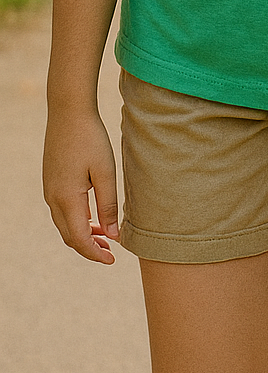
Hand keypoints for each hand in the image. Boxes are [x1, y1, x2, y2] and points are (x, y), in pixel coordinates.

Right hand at [43, 110, 119, 263]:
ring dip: (83, 234)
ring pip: (65, 224)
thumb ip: (108, 205)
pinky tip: (93, 216)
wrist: (68, 112)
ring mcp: (49, 190)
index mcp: (67, 198)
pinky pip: (62, 211)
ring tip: (106, 237)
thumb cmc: (91, 139)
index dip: (95, 253)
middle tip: (112, 252)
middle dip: (90, 248)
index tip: (113, 260)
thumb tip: (113, 235)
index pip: (79, 239)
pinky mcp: (51, 182)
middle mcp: (53, 198)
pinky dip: (77, 220)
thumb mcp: (105, 172)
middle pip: (69, 236)